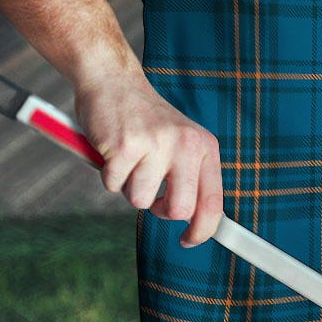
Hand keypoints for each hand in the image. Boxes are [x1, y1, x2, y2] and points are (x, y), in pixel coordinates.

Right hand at [74, 72, 222, 247]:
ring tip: (129, 158)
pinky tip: (113, 150)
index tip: (189, 240)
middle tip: (150, 193)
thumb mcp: (180, 142)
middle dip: (160, 210)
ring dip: (128, 186)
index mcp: (204, 146)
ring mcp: (156, 144)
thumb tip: (196, 222)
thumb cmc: (145, 119)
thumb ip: (190, 176)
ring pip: (140, 200)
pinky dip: (108, 174)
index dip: (203, 230)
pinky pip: (113, 185)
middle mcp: (185, 144)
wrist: (113, 80)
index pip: (213, 201)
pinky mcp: (125, 146)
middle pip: (179, 209)